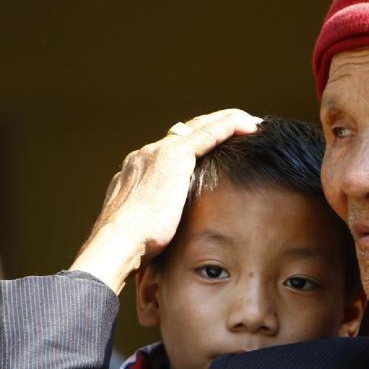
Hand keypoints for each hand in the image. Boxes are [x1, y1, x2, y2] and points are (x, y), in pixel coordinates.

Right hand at [71, 109, 261, 291]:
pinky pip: (210, 132)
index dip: (194, 145)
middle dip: (213, 127)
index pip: (170, 149)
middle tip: (239, 126)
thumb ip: (153, 219)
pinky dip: (231, 125)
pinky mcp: (174, 156)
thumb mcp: (142, 227)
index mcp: (136, 171)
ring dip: (227, 122)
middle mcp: (145, 154)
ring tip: (250, 124)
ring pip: (199, 126)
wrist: (117, 242)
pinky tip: (251, 125)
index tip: (213, 148)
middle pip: (185, 131)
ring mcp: (158, 152)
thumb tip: (160, 230)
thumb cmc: (130, 246)